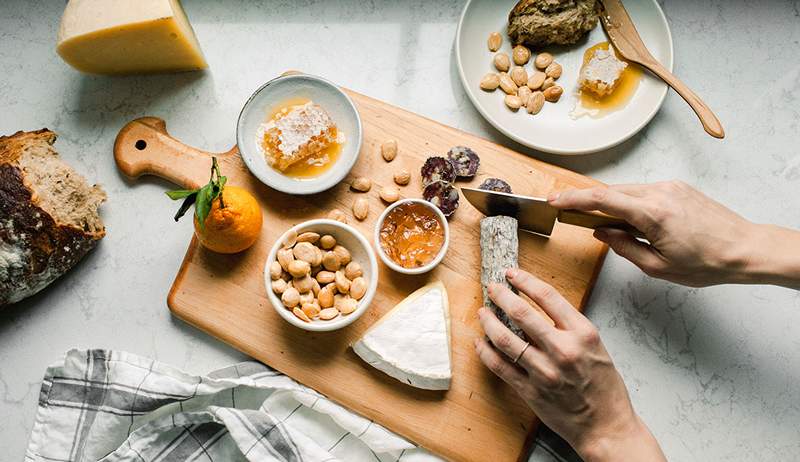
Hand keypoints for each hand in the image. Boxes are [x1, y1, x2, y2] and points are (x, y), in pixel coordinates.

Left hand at [475, 269, 665, 461]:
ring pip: (505, 339)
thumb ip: (569, 326)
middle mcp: (563, 350)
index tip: (512, 274)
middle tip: (492, 288)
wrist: (606, 425)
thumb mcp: (596, 346)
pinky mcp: (530, 391)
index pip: (547, 296)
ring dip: (489, 322)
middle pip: (521, 314)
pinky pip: (500, 366)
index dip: (525, 281)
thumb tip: (538, 305)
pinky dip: (485, 351)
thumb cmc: (603, 386)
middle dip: (501, 296)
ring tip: (482, 312)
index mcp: (582, 334)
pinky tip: (480, 342)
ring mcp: (544, 372)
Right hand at [549, 181, 765, 286]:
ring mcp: (669, 187)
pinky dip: (630, 203)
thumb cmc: (707, 263)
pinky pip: (643, 192)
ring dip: (610, 204)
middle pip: (611, 192)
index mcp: (652, 214)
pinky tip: (630, 220)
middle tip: (568, 213)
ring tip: (603, 224)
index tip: (555, 201)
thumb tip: (601, 233)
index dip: (573, 199)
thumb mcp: (658, 267)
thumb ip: (624, 247)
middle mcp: (659, 193)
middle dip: (587, 202)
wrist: (745, 249)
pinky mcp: (677, 188)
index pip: (601, 200)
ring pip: (627, 191)